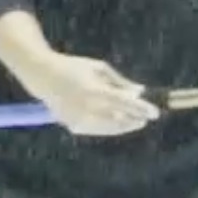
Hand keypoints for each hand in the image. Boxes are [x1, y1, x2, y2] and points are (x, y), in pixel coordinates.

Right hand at [27, 52, 158, 138]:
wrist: (42, 76)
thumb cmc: (74, 67)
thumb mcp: (99, 68)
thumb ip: (120, 81)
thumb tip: (140, 92)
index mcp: (94, 90)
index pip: (124, 103)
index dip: (141, 109)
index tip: (155, 113)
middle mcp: (86, 107)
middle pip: (118, 119)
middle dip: (134, 120)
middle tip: (145, 119)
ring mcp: (78, 119)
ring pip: (108, 128)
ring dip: (123, 125)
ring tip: (134, 122)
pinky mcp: (72, 125)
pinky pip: (96, 129)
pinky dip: (107, 126)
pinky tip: (117, 123)